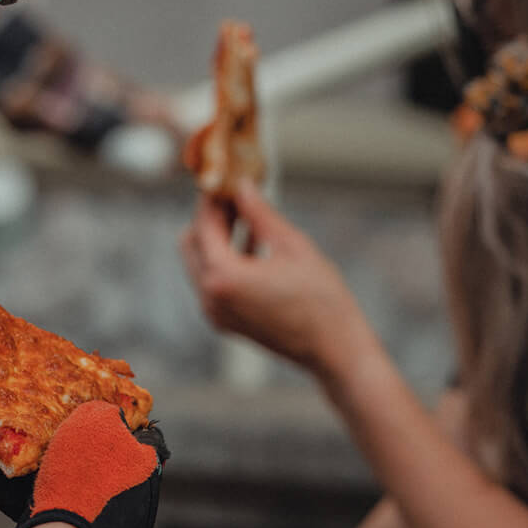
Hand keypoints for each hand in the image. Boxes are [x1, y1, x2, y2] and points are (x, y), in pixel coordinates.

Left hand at [178, 179, 368, 374]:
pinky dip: (224, 260)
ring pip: (199, 263)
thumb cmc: (322, 299)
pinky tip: (254, 244)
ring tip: (247, 215)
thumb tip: (242, 185)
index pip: (204, 224)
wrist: (335, 350)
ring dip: (217, 238)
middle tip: (235, 196)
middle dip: (210, 217)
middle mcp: (210, 296)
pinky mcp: (224, 321)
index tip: (225, 177)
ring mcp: (215, 313)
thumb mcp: (292, 246)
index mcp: (223, 276)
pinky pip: (212, 282)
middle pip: (192, 243)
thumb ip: (260, 214)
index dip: (213, 198)